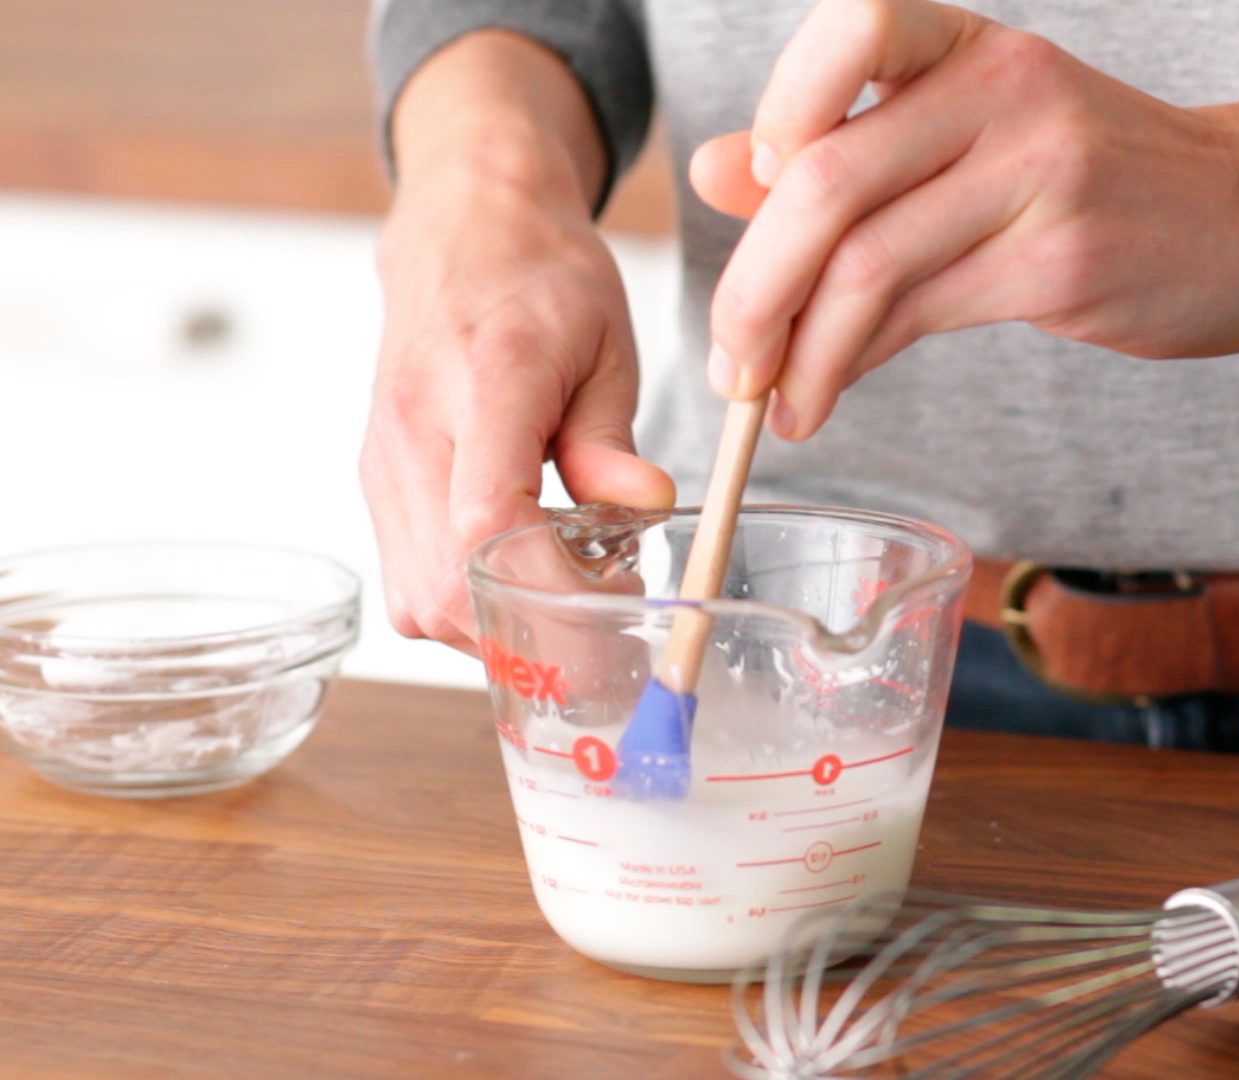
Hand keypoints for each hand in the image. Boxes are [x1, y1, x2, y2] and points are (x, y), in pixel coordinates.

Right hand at [364, 38, 673, 650]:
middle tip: (609, 632)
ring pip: (422, 602)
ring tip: (572, 602)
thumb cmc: (543, 278)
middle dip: (534, 635)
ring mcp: (383, 464)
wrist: (464, 226)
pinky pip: (412, 583)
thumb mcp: (607, 342)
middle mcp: (411, 432)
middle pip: (446, 586)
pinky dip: (471, 606)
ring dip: (501, 630)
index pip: (485, 516)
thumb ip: (611, 435)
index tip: (609, 616)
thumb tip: (641, 504)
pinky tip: (527, 580)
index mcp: (482, 383)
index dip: (544, 588)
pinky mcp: (379, 485)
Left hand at [689, 0, 1238, 440]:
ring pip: (867, 262)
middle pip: (828, 178)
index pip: (852, 28)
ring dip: (796, 347)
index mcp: (973, 45)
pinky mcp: (1062, 261)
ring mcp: (1038, 175)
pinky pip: (919, 316)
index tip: (754, 185)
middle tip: (727, 357)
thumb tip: (712, 169)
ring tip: (767, 400)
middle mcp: (1005, 92)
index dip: (780, 104)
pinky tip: (824, 398)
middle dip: (754, 283)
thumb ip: (845, 146)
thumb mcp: (974, 133)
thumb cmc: (1102, 174)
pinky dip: (850, 366)